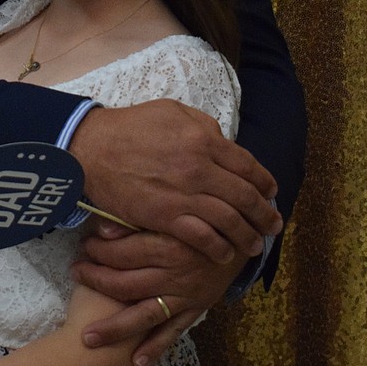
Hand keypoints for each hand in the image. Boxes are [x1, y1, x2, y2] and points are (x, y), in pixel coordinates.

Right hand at [70, 100, 281, 261]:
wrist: (92, 148)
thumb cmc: (130, 126)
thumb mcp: (172, 111)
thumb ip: (203, 125)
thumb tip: (223, 141)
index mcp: (204, 139)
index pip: (248, 165)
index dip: (265, 182)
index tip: (271, 192)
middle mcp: (200, 168)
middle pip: (245, 196)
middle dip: (265, 213)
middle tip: (274, 224)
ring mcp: (184, 194)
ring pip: (229, 220)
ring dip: (247, 235)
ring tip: (256, 245)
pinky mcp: (165, 217)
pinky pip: (202, 237)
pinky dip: (218, 247)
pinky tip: (225, 253)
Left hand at [73, 220, 246, 365]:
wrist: (249, 235)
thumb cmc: (207, 218)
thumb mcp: (175, 210)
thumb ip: (141, 219)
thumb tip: (101, 228)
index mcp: (169, 245)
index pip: (122, 252)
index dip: (97, 250)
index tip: (82, 247)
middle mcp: (175, 275)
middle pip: (125, 284)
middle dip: (95, 281)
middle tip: (74, 274)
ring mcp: (185, 297)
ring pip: (144, 315)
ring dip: (114, 328)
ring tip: (87, 337)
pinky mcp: (196, 310)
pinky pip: (173, 332)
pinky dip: (155, 349)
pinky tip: (134, 363)